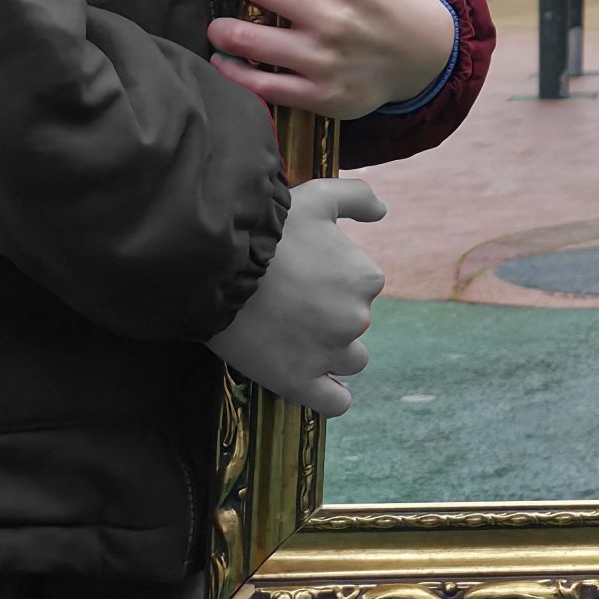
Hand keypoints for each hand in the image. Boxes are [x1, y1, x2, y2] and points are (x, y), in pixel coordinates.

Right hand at [205, 178, 387, 415]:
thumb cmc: (268, 228)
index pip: (362, 288)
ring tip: (295, 339)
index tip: (303, 278)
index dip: (333, 283)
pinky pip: (335, 403)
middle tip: (291, 306)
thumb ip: (358, 197)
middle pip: (354, 324)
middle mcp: (356, 318)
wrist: (215, 267)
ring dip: (331, 354)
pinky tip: (313, 383)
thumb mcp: (319, 196)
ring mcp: (329, 353)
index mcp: (366, 278)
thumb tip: (382, 211)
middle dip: (330, 317)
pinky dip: (330, 397)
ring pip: (350, 362)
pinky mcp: (299, 382)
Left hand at [207, 0, 455, 118]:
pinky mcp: (321, 94)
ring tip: (220, 25)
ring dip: (222, 29)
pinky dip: (233, 71)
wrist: (430, 58)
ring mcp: (325, 58)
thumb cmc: (394, 2)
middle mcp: (334, 14)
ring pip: (249, 40)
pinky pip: (261, 85)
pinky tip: (225, 60)